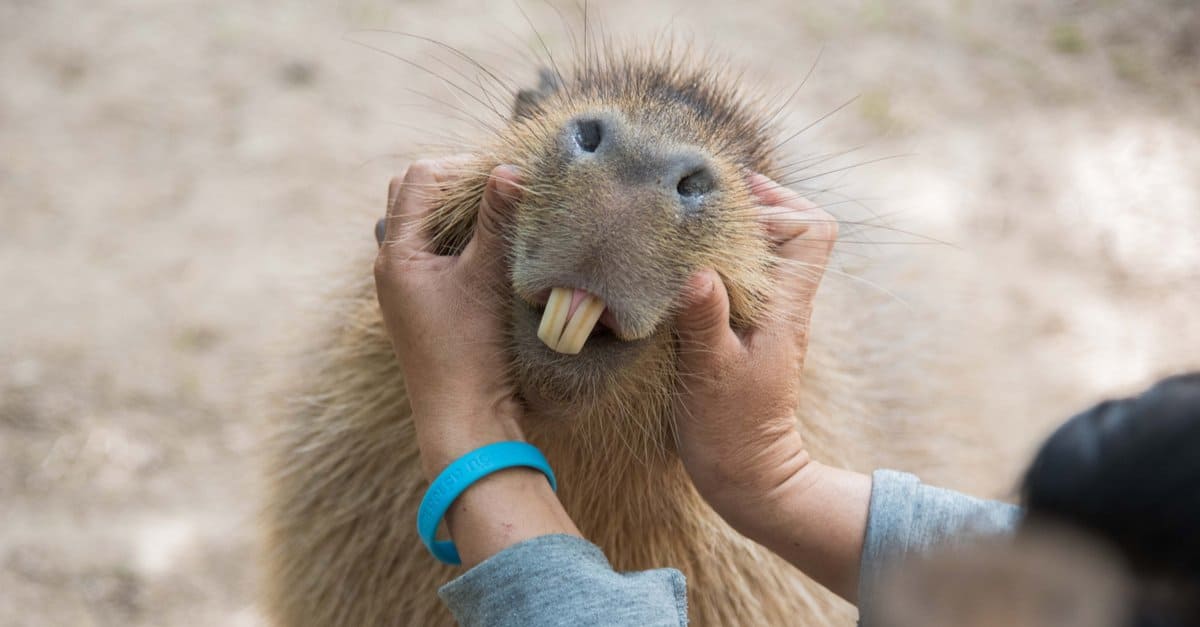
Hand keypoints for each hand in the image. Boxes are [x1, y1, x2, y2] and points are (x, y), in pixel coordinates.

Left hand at [374, 157, 579, 567]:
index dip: (464, 169)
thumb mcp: (489, 277)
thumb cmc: (474, 350)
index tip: (506, 182)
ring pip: (423, 225)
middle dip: (457, 185)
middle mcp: (391, 266)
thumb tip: (510, 168)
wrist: (465, 420)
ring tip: (498, 222)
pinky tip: (491, 254)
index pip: (421, 178)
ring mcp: (404, 287)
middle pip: (413, 195)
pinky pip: (433, 253)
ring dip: (458, 215)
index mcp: (398, 254)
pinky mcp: (421, 305)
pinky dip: (458, 241)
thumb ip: (498, 220)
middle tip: (500, 194)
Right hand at [674, 173, 835, 504]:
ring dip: (736, 231)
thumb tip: (697, 271)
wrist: (748, 475)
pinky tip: (683, 266)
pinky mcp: (748, 331)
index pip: (814, 230)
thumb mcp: (712, 372)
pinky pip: (745, 277)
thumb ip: (705, 320)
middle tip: (706, 198)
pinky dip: (721, 260)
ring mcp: (769, 317)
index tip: (731, 201)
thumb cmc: (729, 427)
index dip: (780, 204)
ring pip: (769, 251)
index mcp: (787, 306)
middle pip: (794, 229)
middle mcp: (785, 304)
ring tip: (690, 223)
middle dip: (757, 205)